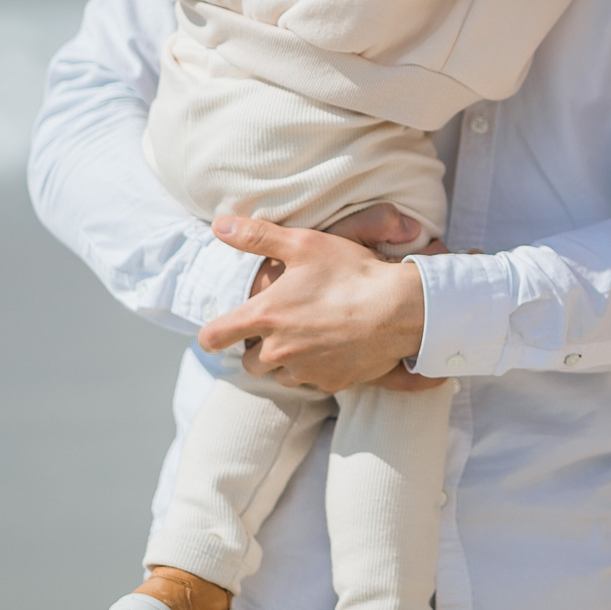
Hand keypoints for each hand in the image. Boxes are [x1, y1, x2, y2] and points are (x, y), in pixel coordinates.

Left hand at [199, 215, 441, 393]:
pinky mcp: (331, 383)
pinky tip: (334, 347)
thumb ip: (256, 236)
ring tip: (309, 336)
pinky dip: (316, 369)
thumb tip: (218, 226)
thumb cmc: (350, 273)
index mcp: (264, 316)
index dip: (210, 336)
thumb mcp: (303, 244)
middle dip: (258, 347)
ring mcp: (305, 371)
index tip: (217, 334)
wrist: (399, 309)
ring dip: (286, 360)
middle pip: (249, 362)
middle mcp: (278, 350)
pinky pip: (312, 381)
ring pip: (279, 375)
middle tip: (281, 326)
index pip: (214, 337)